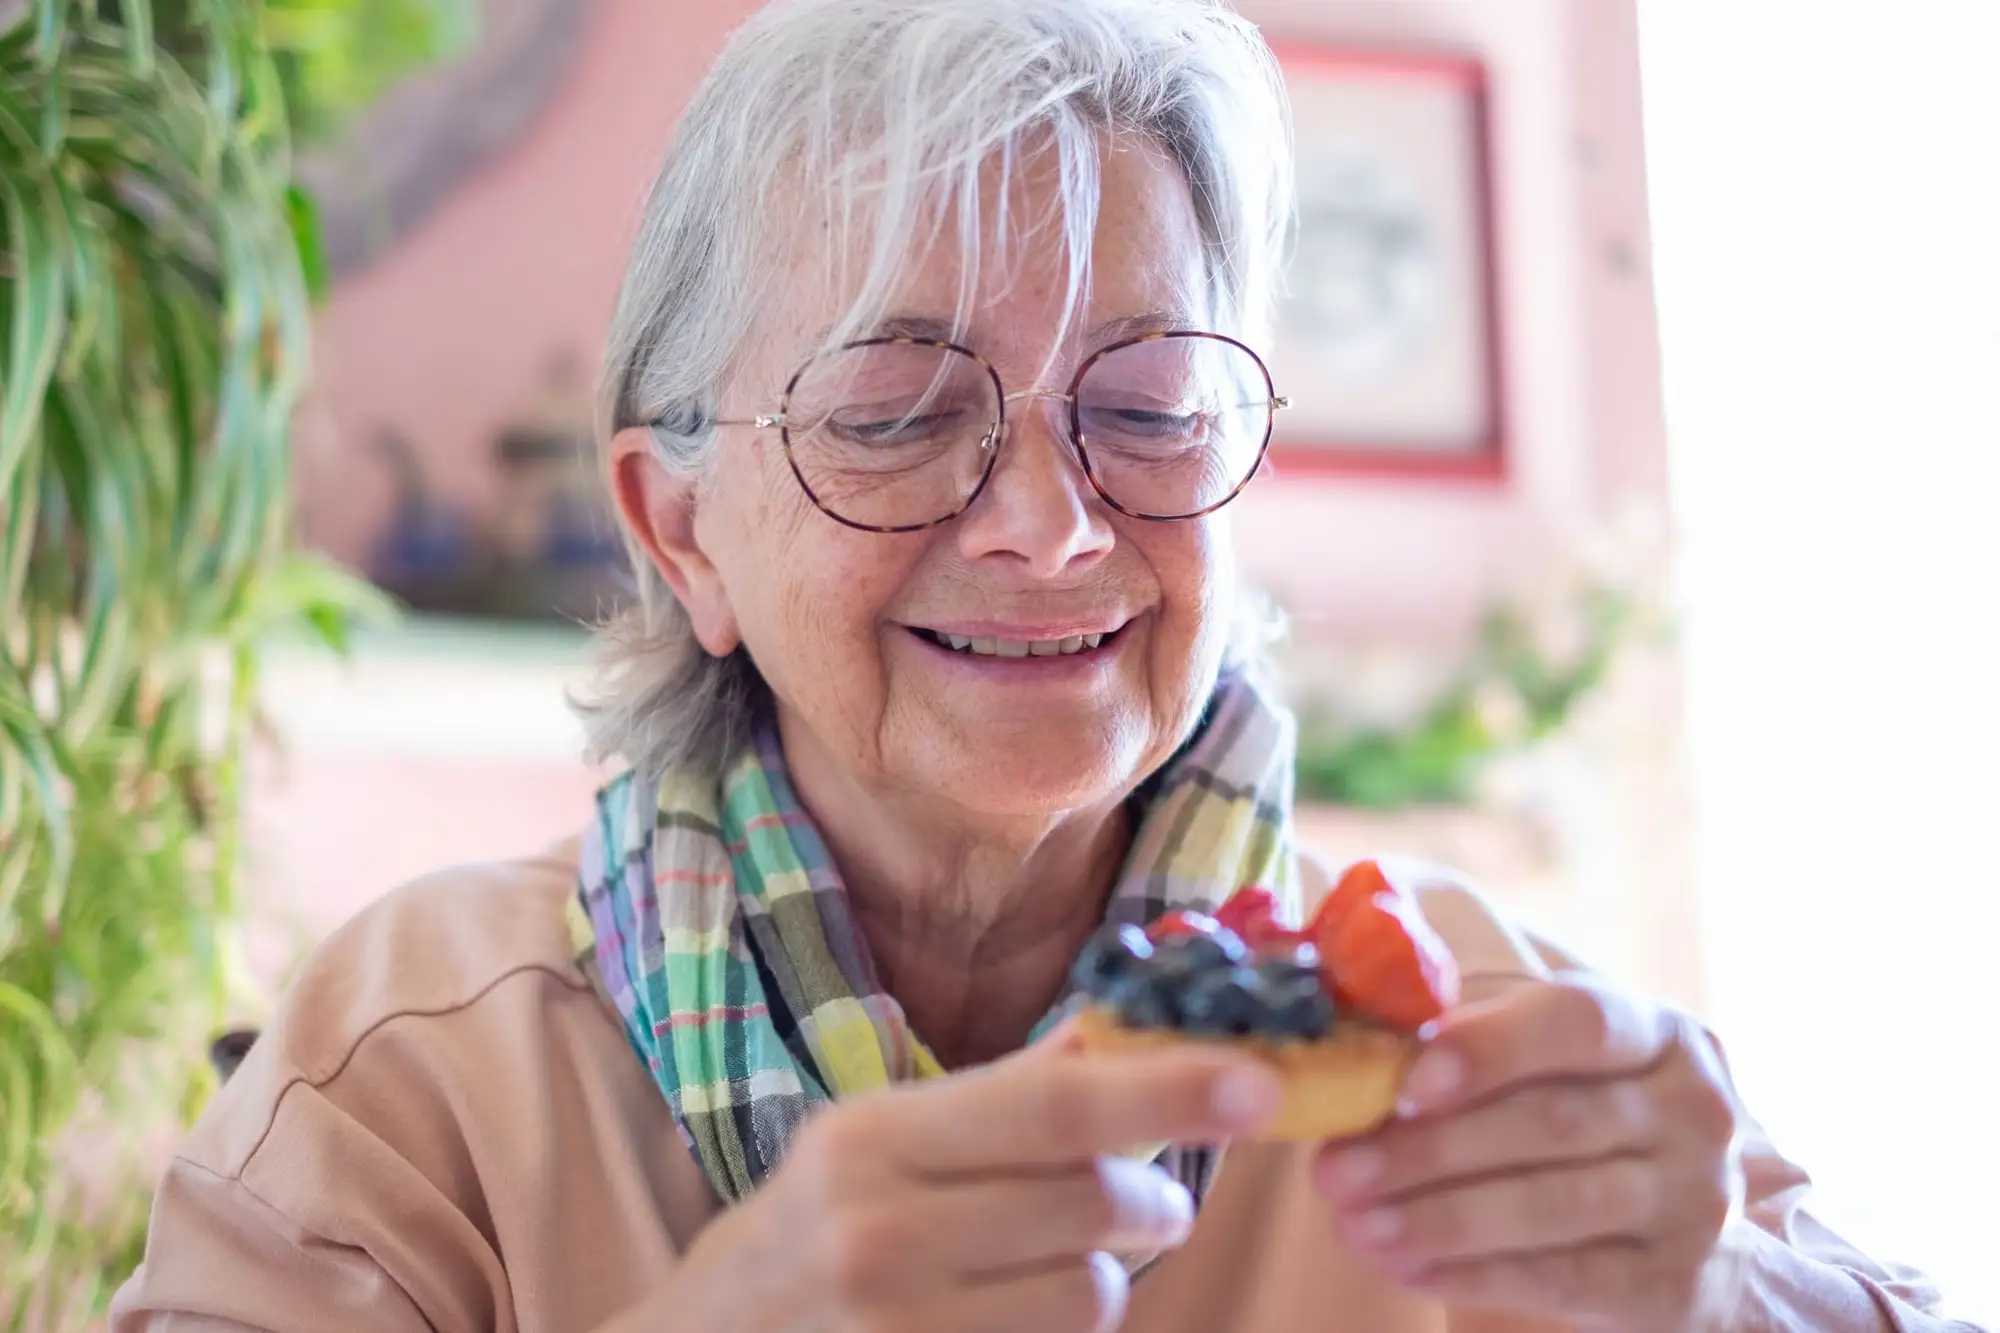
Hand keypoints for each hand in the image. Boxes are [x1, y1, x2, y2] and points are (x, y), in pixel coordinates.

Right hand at [661, 1026, 1282, 1332]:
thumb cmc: (808, 1234)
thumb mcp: (877, 1142)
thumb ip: (1006, 1091)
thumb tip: (1125, 1026)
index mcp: (871, 1140)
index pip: (1054, 1106)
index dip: (1170, 1091)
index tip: (1261, 1082)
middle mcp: (879, 1235)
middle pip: (1093, 1204)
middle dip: (1148, 1196)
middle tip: (1149, 1198)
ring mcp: (898, 1331)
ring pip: (1092, 1295)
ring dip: (1100, 1279)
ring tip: (1042, 1269)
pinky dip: (1060, 1332)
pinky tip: (1004, 1318)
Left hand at [1312, 979, 1741, 1331]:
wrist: (1690, 1234)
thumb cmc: (1582, 1116)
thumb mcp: (1549, 1061)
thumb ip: (1470, 1041)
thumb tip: (1360, 1046)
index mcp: (1655, 1032)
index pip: (1577, 1021)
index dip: (1489, 1048)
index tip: (1406, 1081)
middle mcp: (1693, 1111)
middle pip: (1551, 1122)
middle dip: (1429, 1149)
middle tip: (1335, 1171)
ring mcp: (1697, 1202)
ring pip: (1553, 1206)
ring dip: (1439, 1218)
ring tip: (1353, 1225)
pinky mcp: (1675, 1284)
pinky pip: (1563, 1279)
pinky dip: (1474, 1274)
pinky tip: (1406, 1267)